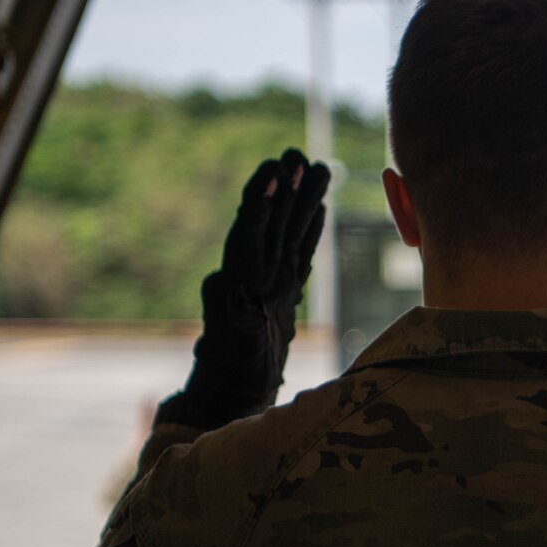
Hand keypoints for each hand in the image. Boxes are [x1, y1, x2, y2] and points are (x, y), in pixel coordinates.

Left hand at [158, 150, 330, 429]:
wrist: (237, 392)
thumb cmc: (233, 374)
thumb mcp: (231, 347)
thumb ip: (231, 316)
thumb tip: (224, 284)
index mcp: (240, 281)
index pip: (252, 232)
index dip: (261, 201)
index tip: (273, 170)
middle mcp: (256, 274)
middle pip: (272, 222)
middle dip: (285, 189)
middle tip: (298, 155)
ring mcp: (271, 281)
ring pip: (289, 232)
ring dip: (301, 201)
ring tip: (318, 167)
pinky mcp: (283, 292)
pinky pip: (299, 252)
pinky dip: (310, 230)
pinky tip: (321, 209)